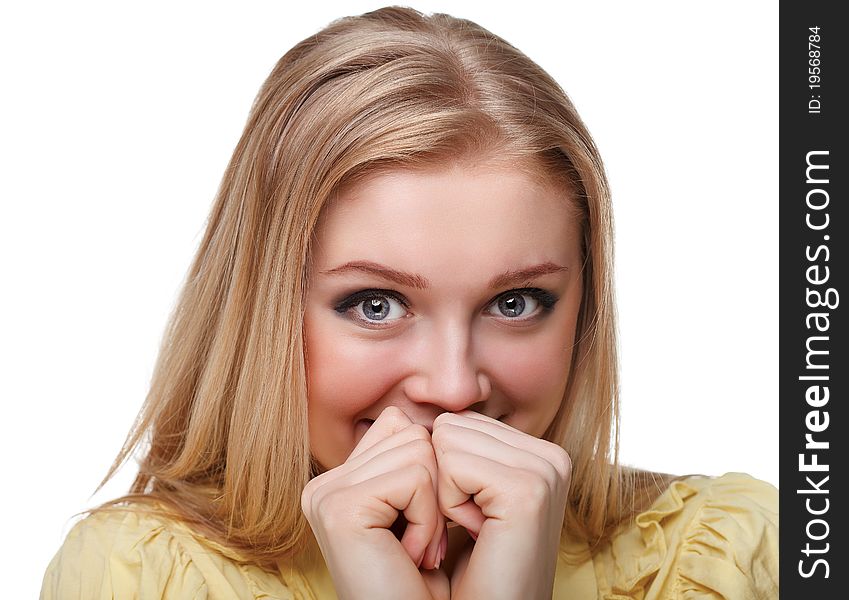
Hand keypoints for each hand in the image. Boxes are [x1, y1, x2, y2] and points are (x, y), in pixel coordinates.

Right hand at [301, 407, 448, 599]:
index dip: (433, 470)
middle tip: (425, 544)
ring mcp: (325, 494)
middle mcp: (324, 484)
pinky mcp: (339, 508)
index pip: (400, 424)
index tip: (427, 524)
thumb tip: (425, 417)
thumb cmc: (430, 584)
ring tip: (418, 550)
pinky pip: (414, 478)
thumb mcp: (421, 509)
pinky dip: (427, 520)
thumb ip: (413, 459)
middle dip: (436, 489)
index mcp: (340, 481)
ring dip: (435, 508)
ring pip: (419, 450)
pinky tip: (410, 556)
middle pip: (412, 433)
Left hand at [431, 411, 570, 599]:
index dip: (444, 471)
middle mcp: (551, 455)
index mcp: (540, 452)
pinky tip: (478, 534)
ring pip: (447, 439)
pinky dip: (447, 506)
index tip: (470, 517)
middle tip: (471, 526)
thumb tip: (414, 411)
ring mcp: (546, 470)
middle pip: (451, 425)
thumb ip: (458, 449)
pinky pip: (452, 466)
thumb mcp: (466, 497)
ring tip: (476, 530)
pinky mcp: (529, 490)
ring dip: (444, 493)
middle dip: (444, 478)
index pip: (458, 420)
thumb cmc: (470, 570)